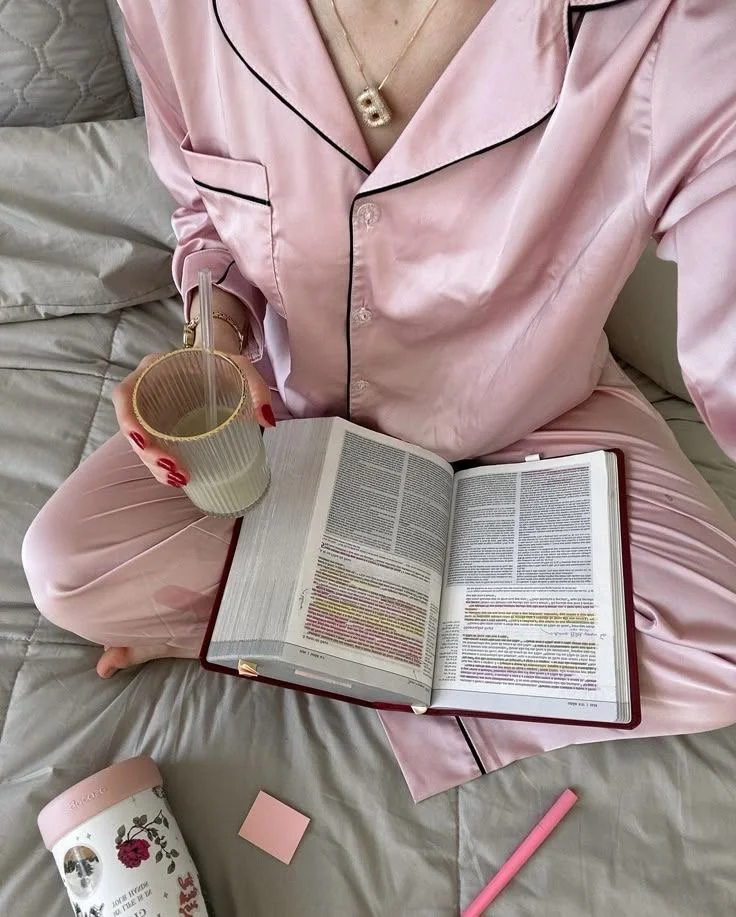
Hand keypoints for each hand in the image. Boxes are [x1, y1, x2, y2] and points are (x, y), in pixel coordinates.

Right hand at [114, 350, 274, 487]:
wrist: (220, 364)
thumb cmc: (223, 363)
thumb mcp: (241, 366)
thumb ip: (255, 387)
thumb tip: (265, 421)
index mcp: (154, 371)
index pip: (125, 394)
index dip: (127, 420)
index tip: (143, 441)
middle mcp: (146, 393)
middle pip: (133, 428)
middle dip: (148, 455)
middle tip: (176, 470)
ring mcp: (153, 413)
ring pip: (143, 445)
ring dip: (156, 467)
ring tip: (182, 478)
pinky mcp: (164, 430)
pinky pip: (157, 450)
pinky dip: (166, 467)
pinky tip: (183, 477)